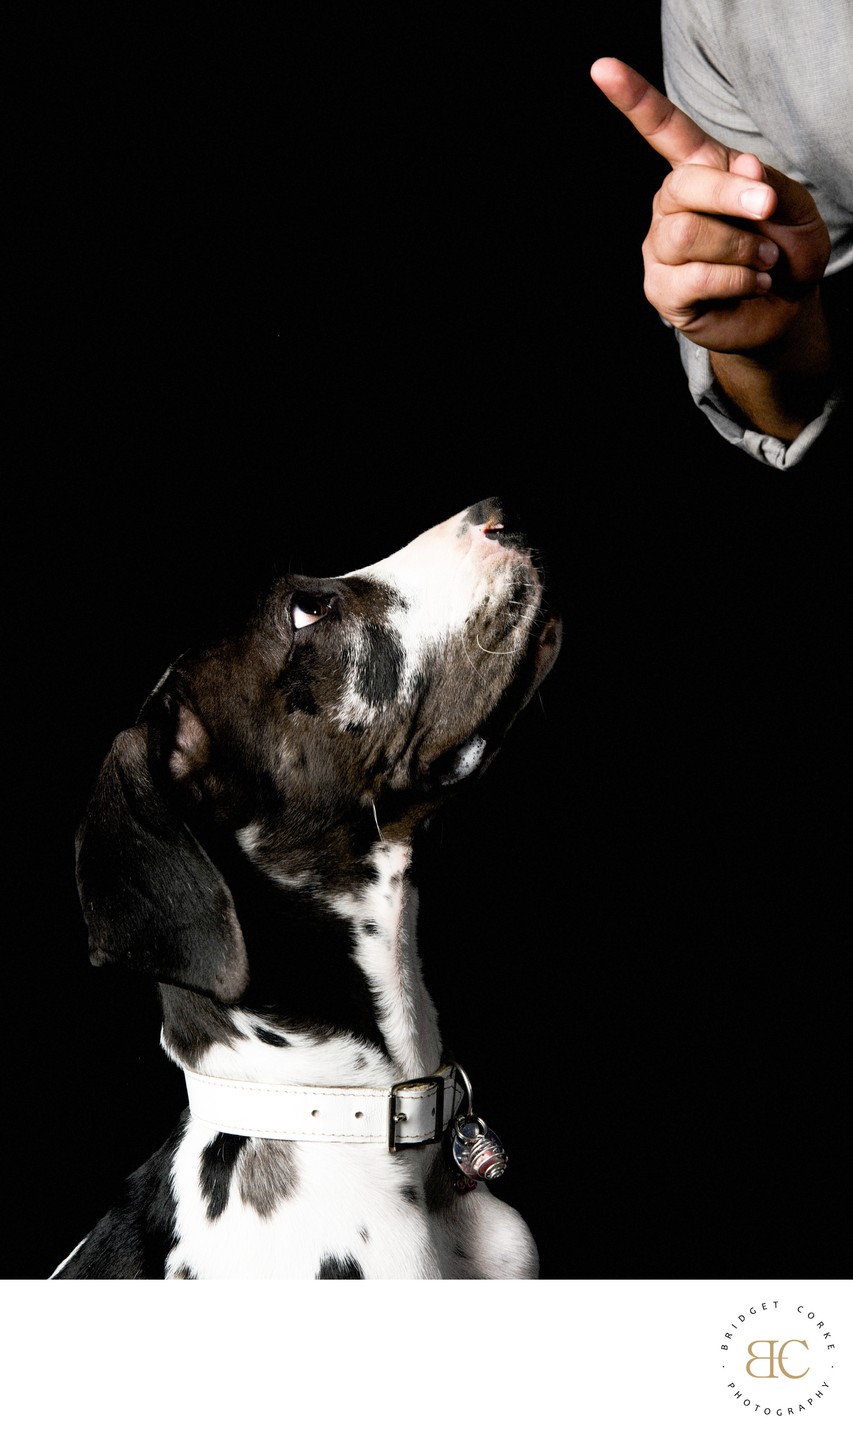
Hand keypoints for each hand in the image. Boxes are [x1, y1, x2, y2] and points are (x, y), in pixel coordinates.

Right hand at [589, 58, 830, 353]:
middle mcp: (670, 206)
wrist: (786, 305)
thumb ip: (766, 183)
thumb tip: (743, 170)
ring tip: (764, 260)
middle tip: (767, 210)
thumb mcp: (791, 204)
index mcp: (698, 170)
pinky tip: (752, 284)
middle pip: (682, 188)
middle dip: (733, 198)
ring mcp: (661, 250)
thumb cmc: (784, 247)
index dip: (633, 99)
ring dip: (740, 247)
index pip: (662, 129)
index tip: (603, 69)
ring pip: (686, 235)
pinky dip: (736, 280)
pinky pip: (694, 278)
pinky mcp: (662, 292)